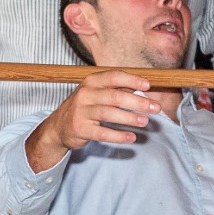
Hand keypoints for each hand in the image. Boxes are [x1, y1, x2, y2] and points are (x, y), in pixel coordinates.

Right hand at [27, 68, 161, 171]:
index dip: (132, 80)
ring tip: (145, 121)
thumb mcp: (97, 94)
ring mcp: (82, 112)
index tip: (148, 86)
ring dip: (129, 118)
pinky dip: (118, 136)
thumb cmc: (84, 108)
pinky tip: (131, 137)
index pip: (114, 77)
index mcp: (92, 82)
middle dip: (137, 102)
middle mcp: (85, 94)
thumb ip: (117, 90)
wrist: (59, 127)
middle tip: (155, 108)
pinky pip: (102, 133)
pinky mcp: (81, 129)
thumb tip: (143, 89)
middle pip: (115, 96)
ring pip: (109, 114)